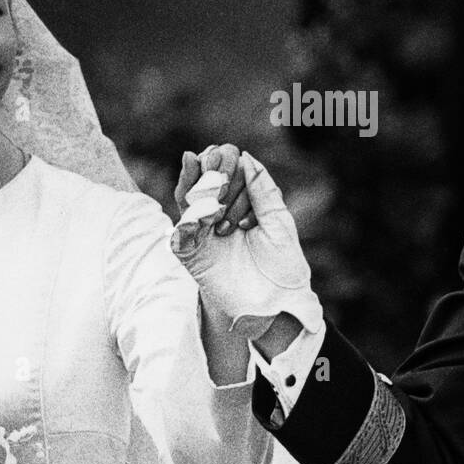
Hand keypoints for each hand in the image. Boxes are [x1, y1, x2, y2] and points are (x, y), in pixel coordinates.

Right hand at [172, 146, 323, 348]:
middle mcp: (218, 216)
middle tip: (225, 171)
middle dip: (217, 171)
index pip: (227, 172)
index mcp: (241, 206)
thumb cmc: (282, 266)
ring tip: (208, 169)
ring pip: (190, 197)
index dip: (232, 166)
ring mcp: (202, 233)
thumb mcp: (278, 222)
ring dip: (200, 182)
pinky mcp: (191, 253)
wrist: (275, 305)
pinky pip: (182, 228)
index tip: (242, 170)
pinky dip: (191, 212)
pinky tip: (204, 200)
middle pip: (206, 180)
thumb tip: (247, 157)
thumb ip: (263, 190)